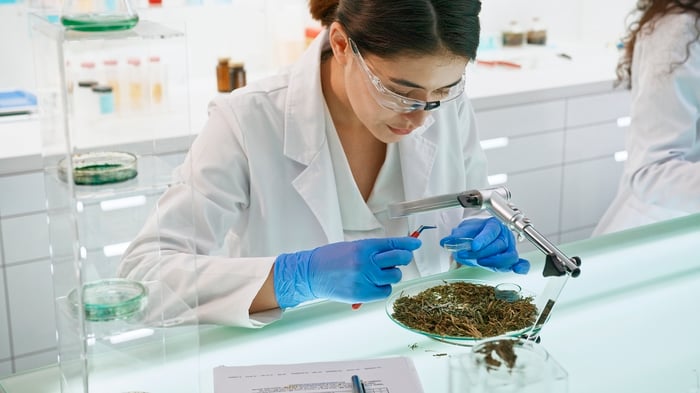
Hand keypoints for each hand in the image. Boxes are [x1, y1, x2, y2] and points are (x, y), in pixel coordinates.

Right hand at [273, 237, 421, 308]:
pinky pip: (384, 291)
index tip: (416, 243)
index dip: (407, 243)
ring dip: (391, 274)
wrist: (310, 273)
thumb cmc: (331, 259)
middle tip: (400, 259)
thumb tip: (395, 253)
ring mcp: (364, 279)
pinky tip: (373, 284)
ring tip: (378, 273)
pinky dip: (383, 288)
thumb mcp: (352, 248)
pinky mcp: (362, 294)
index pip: (393, 244)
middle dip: (403, 258)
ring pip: (394, 276)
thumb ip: (374, 250)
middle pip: (399, 259)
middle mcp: (366, 262)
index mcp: (364, 247)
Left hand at [440, 217, 529, 273]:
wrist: (476, 238)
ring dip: (495, 262)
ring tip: (480, 263)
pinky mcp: (512, 259)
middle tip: (468, 256)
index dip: (483, 239)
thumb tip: (446, 242)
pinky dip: (521, 267)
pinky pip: (521, 263)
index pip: (491, 231)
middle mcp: (504, 235)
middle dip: (483, 253)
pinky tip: (516, 270)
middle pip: (499, 245)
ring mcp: (510, 248)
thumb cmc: (473, 233)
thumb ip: (456, 237)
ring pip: (510, 255)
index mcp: (493, 225)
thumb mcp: (462, 232)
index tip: (473, 246)